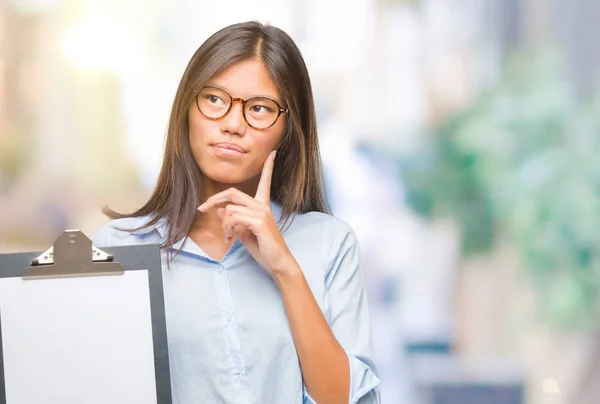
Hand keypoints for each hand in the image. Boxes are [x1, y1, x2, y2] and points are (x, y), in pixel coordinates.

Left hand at [197, 150, 296, 275]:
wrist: (278, 262)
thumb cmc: (264, 249)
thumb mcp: (244, 232)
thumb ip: (233, 220)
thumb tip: (219, 210)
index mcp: (262, 206)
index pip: (265, 182)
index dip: (268, 167)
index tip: (272, 153)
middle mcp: (262, 206)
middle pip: (233, 193)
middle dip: (214, 199)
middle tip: (202, 209)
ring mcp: (261, 212)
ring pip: (229, 209)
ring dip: (223, 225)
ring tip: (228, 237)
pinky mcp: (258, 221)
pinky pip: (233, 217)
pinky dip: (227, 228)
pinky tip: (231, 239)